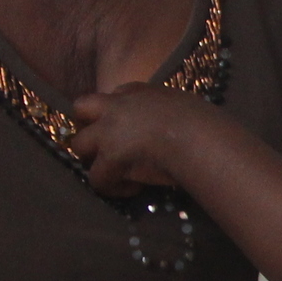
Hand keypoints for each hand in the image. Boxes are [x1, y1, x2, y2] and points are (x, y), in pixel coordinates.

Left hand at [69, 85, 214, 197]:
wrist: (198, 138)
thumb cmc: (202, 123)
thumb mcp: (182, 105)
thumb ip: (166, 111)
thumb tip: (170, 127)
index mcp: (137, 91)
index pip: (115, 94)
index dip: (116, 112)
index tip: (128, 128)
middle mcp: (116, 106)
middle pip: (82, 108)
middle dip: (88, 125)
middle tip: (104, 145)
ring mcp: (107, 131)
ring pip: (79, 144)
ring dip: (93, 158)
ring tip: (115, 171)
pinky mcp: (108, 157)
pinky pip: (96, 178)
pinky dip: (112, 186)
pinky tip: (133, 189)